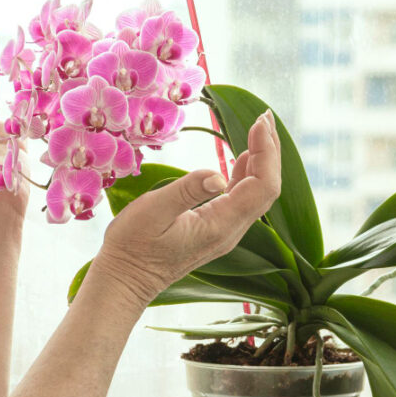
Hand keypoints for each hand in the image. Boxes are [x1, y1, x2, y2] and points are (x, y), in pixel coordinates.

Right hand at [91, 109, 280, 307]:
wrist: (126, 280)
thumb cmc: (132, 246)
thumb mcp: (153, 212)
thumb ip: (187, 191)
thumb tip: (219, 175)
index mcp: (220, 225)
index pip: (261, 186)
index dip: (265, 152)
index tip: (256, 123)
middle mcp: (230, 230)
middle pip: (266, 188)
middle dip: (269, 150)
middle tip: (264, 116)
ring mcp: (225, 232)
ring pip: (256, 193)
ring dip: (260, 159)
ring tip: (258, 128)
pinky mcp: (215, 229)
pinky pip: (241, 199)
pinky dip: (246, 173)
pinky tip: (243, 156)